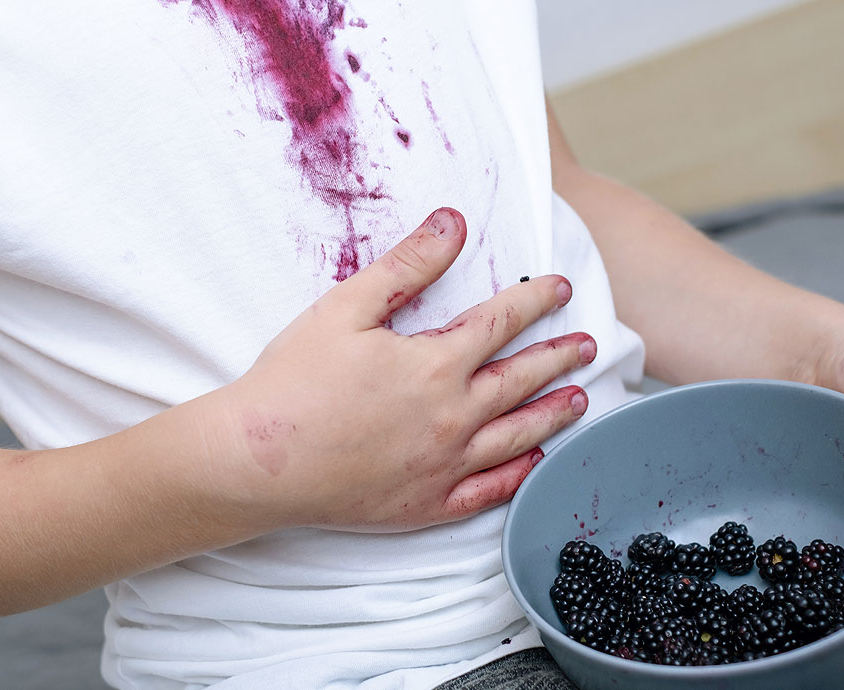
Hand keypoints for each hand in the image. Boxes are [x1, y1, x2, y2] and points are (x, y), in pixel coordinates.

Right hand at [193, 208, 594, 532]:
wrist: (256, 462)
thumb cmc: (293, 381)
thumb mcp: (347, 307)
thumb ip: (407, 264)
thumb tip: (454, 223)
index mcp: (436, 365)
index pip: (500, 323)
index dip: (534, 301)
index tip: (559, 287)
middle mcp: (452, 417)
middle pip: (521, 381)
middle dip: (558, 358)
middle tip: (587, 344)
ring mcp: (443, 466)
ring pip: (516, 437)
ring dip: (552, 415)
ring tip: (579, 401)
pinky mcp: (426, 505)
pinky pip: (487, 493)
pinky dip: (517, 478)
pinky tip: (534, 465)